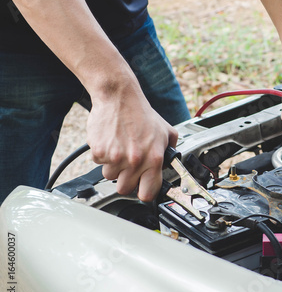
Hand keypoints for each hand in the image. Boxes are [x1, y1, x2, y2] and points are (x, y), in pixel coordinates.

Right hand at [86, 81, 176, 201]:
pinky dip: (103, 155)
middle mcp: (135, 161)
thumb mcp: (166, 131)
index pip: (147, 193)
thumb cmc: (142, 114)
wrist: (119, 98)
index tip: (142, 189)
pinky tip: (111, 142)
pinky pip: (99, 163)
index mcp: (154, 159)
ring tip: (120, 149)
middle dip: (126, 179)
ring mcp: (115, 158)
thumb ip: (170, 151)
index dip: (144, 192)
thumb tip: (172, 165)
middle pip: (124, 189)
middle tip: (128, 165)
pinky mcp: (99, 152)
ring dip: (114, 167)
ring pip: (110, 177)